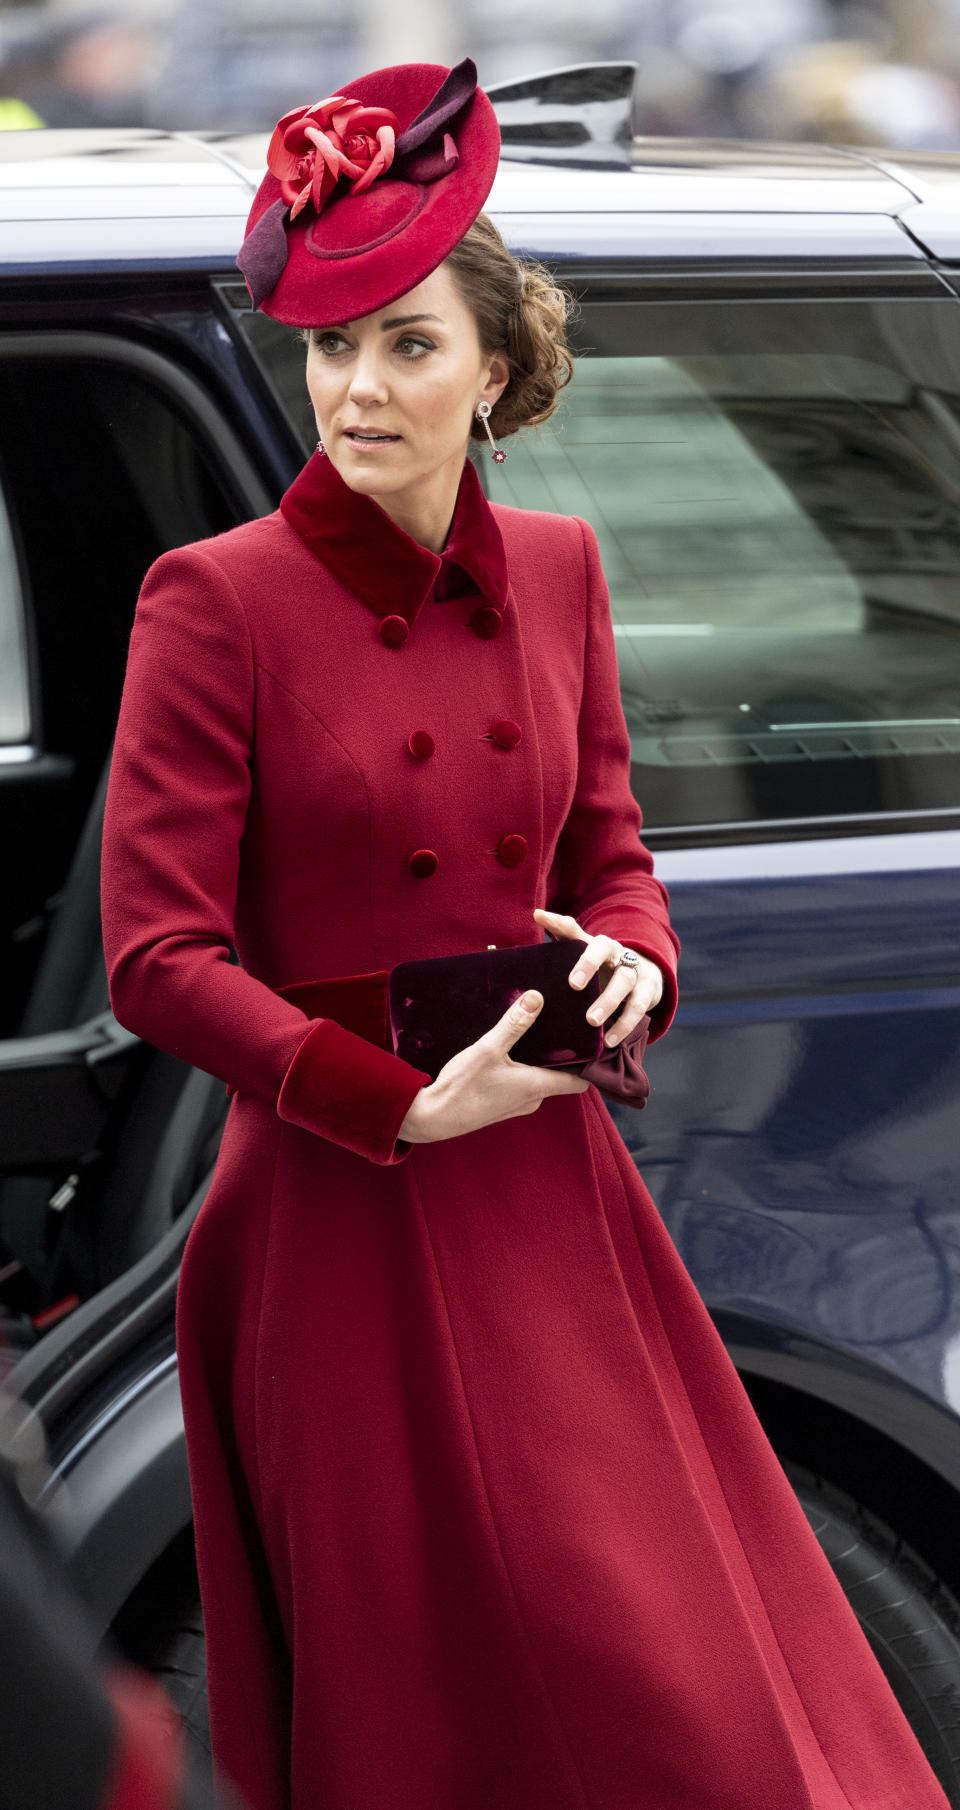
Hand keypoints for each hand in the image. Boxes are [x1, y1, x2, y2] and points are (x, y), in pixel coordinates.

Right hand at [397, 987, 589, 1143]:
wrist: (433, 1118)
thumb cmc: (462, 1087)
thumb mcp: (488, 1049)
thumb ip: (514, 1024)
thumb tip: (537, 997)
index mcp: (538, 1086)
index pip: (580, 1080)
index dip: (588, 1062)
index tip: (588, 1041)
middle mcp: (533, 1099)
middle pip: (560, 1076)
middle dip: (560, 1055)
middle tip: (559, 1027)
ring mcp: (517, 1105)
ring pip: (539, 1080)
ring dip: (539, 1061)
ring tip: (534, 1035)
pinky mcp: (502, 1105)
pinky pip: (522, 1085)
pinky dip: (522, 1070)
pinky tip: (509, 1053)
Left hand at [532, 907, 662, 1049]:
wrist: (643, 973)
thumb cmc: (601, 965)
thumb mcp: (583, 952)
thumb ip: (562, 936)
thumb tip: (537, 914)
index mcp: (597, 944)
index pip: (576, 931)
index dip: (560, 927)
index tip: (547, 934)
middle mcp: (616, 952)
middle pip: (604, 951)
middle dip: (589, 965)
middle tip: (573, 985)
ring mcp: (634, 970)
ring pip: (625, 982)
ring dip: (609, 1001)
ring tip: (592, 1021)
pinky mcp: (648, 990)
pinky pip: (638, 1007)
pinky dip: (624, 1025)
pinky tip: (609, 1040)